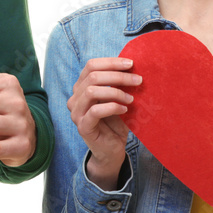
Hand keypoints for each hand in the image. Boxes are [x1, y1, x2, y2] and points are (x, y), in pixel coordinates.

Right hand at [67, 57, 141, 190]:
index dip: (111, 62)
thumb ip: (120, 84)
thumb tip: (134, 67)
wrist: (112, 150)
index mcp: (81, 86)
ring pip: (92, 91)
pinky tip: (125, 110)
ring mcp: (76, 112)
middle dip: (118, 76)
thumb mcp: (118, 99)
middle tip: (138, 80)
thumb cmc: (116, 122)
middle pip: (93, 76)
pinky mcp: (83, 126)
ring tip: (131, 98)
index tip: (130, 64)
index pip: (91, 65)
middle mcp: (75, 97)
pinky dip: (113, 107)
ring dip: (116, 91)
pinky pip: (95, 111)